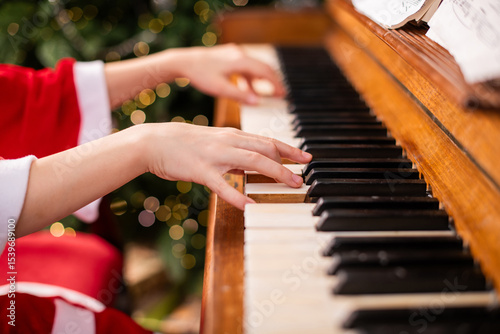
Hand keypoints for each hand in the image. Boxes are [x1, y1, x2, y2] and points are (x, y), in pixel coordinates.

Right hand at [141, 123, 310, 209]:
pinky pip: (221, 184)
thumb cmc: (183, 143)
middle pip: (265, 149)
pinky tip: (249, 206)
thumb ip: (234, 150)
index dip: (289, 148)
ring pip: (252, 161)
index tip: (306, 157)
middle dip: (288, 162)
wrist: (154, 141)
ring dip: (275, 172)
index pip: (266, 140)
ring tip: (291, 184)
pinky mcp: (200, 170)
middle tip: (304, 175)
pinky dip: (237, 195)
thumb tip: (252, 162)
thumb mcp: (213, 142)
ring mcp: (215, 156)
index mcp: (231, 136)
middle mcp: (227, 142)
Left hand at [176, 44, 285, 103]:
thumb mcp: (221, 89)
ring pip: (254, 67)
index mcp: (240, 61)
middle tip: (280, 94)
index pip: (265, 71)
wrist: (182, 62)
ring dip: (260, 81)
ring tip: (263, 95)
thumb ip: (240, 95)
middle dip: (272, 82)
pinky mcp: (228, 56)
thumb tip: (257, 102)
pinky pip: (244, 67)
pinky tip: (247, 89)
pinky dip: (249, 78)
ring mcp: (233, 53)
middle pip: (263, 67)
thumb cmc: (200, 75)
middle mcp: (239, 54)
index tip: (283, 95)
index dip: (276, 84)